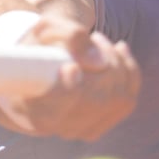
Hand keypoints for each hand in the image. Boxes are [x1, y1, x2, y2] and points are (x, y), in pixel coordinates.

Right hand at [0, 13, 140, 140]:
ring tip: (99, 42)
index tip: (71, 68)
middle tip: (95, 37)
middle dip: (106, 61)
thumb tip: (98, 62)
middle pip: (95, 100)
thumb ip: (69, 36)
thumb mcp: (47, 29)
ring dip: (117, 63)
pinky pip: (127, 101)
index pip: (53, 109)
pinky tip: (118, 51)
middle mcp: (54, 126)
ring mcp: (78, 130)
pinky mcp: (99, 125)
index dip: (66, 91)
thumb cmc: (40, 45)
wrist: (40, 63)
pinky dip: (128, 72)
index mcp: (30, 105)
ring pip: (117, 100)